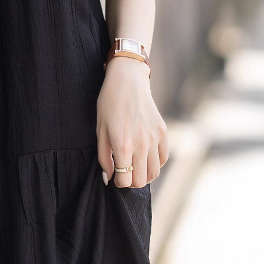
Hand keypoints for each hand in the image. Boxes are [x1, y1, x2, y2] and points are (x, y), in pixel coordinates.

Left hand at [96, 58, 168, 186]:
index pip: (125, 180)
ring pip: (154, 173)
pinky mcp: (163, 133)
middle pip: (140, 180)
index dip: (119, 183)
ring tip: (134, 168)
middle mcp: (141, 144)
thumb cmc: (109, 105)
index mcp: (123, 145)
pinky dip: (155, 164)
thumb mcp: (100, 131)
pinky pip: (163, 158)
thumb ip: (104, 157)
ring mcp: (154, 139)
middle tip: (124, 174)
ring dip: (143, 175)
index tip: (115, 177)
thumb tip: (109, 178)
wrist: (127, 81)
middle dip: (130, 181)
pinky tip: (145, 158)